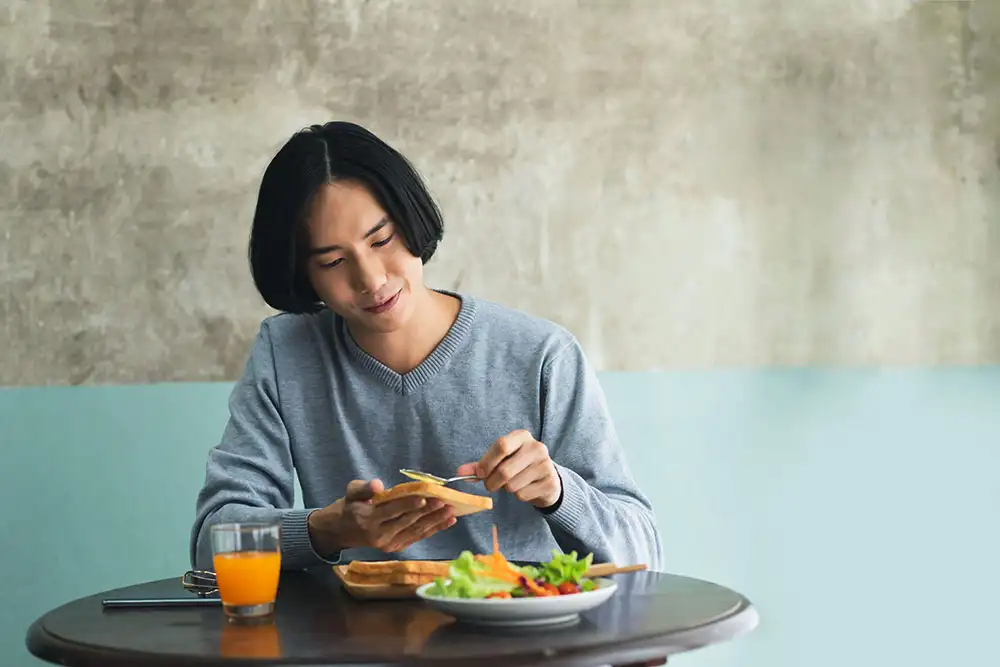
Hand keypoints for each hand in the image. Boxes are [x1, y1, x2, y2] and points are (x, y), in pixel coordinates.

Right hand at [307, 479, 455, 553]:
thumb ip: (362, 488)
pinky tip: (448, 521)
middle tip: (445, 502)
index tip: (424, 497)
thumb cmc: (349, 506)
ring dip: (435, 522)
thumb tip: (377, 485)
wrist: (341, 531)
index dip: (408, 505)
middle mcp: (380, 535)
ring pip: (416, 531)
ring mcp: (389, 543)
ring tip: (451, 511)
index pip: (392, 511)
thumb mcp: (350, 492)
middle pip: (407, 522)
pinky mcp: (396, 547)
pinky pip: (417, 537)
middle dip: (428, 512)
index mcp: (368, 519)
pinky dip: (434, 529)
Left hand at [457, 429, 561, 508]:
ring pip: (512, 485)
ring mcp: (546, 465)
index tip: (480, 474)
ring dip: (506, 489)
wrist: (547, 477)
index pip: (501, 445)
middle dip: (492, 482)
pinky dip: (519, 496)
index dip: (487, 462)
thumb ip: (481, 465)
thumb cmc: (518, 465)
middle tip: (491, 485)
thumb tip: (460, 472)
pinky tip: (525, 488)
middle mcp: (536, 448)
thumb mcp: (500, 460)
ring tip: (512, 484)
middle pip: (504, 470)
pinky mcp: (550, 482)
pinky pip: (523, 495)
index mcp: (522, 436)